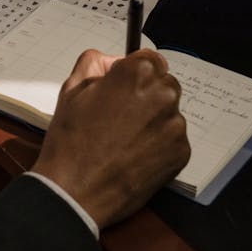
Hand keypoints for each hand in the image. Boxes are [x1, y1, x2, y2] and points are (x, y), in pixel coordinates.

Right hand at [31, 49, 190, 228]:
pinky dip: (158, 145)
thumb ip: (94, 63)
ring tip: (123, 140)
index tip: (125, 86)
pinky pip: (172, 139)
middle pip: (163, 84)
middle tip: (120, 116)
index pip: (150, 59)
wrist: (76, 192)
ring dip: (153, 120)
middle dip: (146, 95)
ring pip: (168, 113)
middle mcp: (163, 94)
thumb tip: (112, 61)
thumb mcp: (71, 90)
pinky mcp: (181, 152)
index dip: (135, 73)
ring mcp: (175, 125)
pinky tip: (133, 156)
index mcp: (137, 73)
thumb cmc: (70, 142)